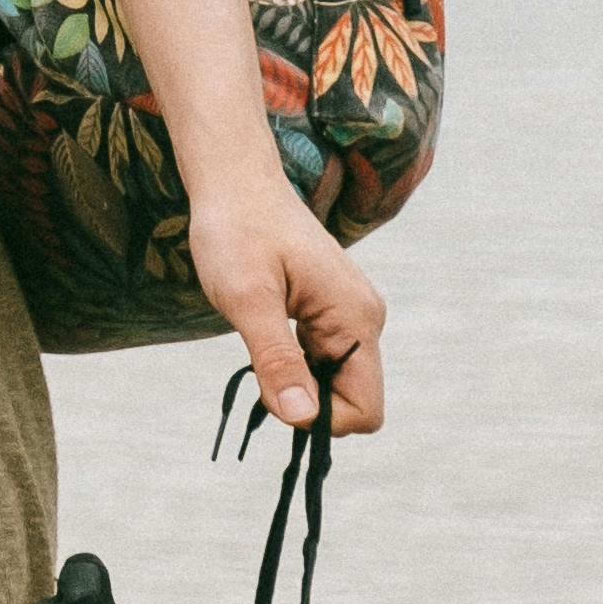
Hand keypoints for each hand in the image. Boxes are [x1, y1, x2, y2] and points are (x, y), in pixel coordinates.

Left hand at [187, 172, 385, 436]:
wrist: (237, 184)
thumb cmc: (237, 232)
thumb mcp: (247, 299)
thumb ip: (277, 360)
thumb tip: (303, 419)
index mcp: (356, 318)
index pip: (365, 410)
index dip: (317, 418)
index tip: (271, 385)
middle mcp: (366, 319)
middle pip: (353, 401)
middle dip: (306, 400)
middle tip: (258, 358)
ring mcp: (353, 315)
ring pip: (336, 383)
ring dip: (296, 380)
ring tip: (259, 339)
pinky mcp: (334, 312)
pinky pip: (325, 362)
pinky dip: (295, 364)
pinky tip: (266, 334)